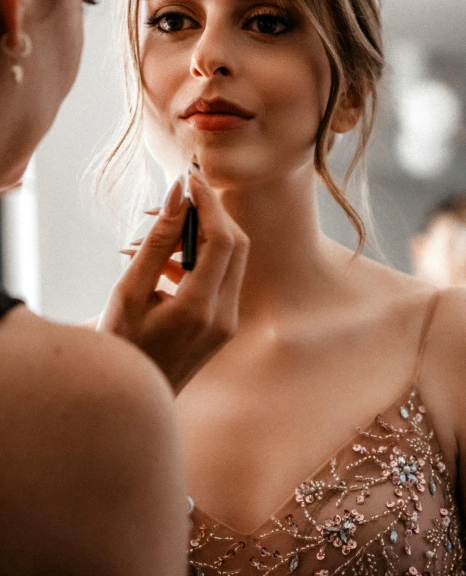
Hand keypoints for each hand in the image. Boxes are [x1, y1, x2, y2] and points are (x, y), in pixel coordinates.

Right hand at [97, 171, 248, 392]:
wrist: (128, 396)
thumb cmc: (119, 345)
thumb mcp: (129, 290)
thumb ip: (158, 240)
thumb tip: (178, 194)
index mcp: (200, 309)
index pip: (224, 239)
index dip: (210, 203)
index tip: (189, 179)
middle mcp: (224, 317)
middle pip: (236, 246)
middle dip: (211, 215)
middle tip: (180, 197)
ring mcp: (228, 324)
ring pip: (231, 260)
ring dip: (203, 237)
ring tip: (157, 232)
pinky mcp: (224, 326)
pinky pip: (221, 279)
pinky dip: (199, 260)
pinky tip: (162, 262)